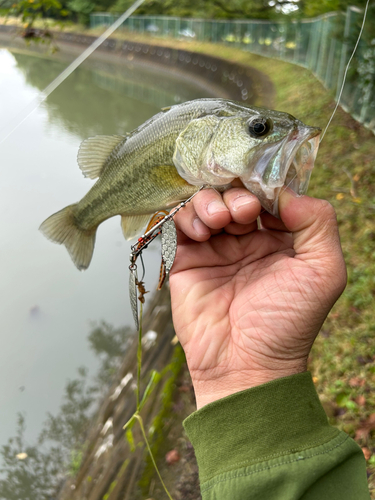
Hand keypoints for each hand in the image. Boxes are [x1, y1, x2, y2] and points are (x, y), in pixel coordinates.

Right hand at [170, 186, 346, 408]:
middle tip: (244, 212)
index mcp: (281, 240)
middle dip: (238, 194)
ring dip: (212, 201)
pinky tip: (203, 233)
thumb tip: (287, 193)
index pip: (270, 195)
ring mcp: (216, 248)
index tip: (263, 191)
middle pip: (236, 193)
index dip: (266, 185)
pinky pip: (181, 223)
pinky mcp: (187, 259)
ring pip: (207, 202)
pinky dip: (189, 217)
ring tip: (221, 221)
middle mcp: (248, 240)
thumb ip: (318, 223)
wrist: (245, 364)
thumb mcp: (323, 271)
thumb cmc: (288, 322)